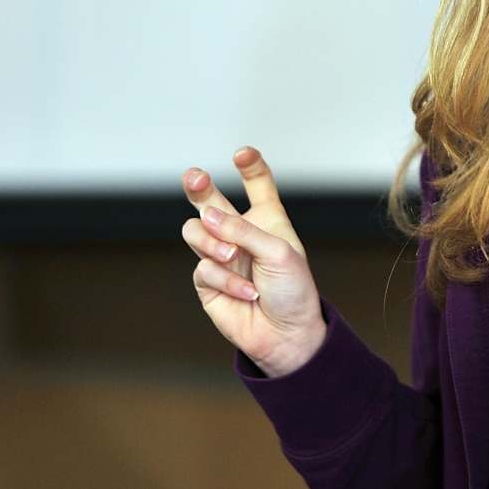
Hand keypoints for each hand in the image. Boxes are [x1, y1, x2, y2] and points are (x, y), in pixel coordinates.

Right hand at [181, 147, 325, 376]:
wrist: (287, 334)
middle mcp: (241, 233)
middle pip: (210, 200)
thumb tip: (206, 215)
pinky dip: (225, 280)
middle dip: (199, 186)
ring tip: (232, 256)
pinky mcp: (208, 282)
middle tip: (195, 176)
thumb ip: (243, 230)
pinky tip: (247, 292)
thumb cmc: (293, 290)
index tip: (242, 154)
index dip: (249, 166)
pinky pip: (202, 269)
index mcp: (267, 219)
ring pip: (195, 232)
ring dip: (213, 242)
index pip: (256, 185)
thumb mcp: (279, 252)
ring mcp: (221, 256)